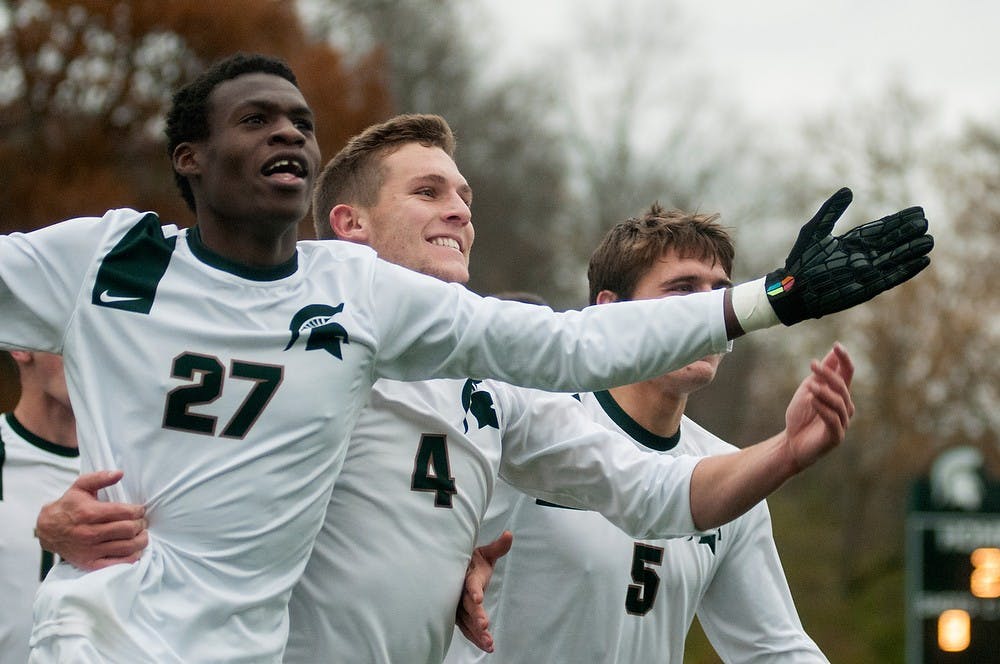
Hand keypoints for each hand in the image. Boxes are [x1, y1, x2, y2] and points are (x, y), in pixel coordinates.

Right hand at [35, 470, 147, 569]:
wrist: (48, 530)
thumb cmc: (68, 506)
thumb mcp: (81, 486)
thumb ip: (100, 477)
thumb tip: (120, 473)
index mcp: (90, 513)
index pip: (126, 513)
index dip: (139, 511)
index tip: (140, 510)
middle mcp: (90, 533)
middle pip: (129, 530)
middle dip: (141, 524)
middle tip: (141, 522)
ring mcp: (90, 550)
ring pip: (127, 547)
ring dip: (141, 540)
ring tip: (141, 534)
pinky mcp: (90, 564)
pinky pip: (119, 563)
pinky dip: (132, 557)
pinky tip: (134, 549)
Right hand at [456, 530, 513, 652]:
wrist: (453, 569)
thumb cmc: (472, 562)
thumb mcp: (485, 553)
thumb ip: (498, 547)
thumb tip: (510, 535)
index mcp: (467, 575)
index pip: (470, 583)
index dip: (474, 590)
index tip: (478, 598)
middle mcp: (459, 592)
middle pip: (467, 605)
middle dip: (476, 616)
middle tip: (485, 626)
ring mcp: (457, 606)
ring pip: (466, 620)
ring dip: (477, 633)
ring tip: (489, 643)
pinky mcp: (458, 616)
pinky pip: (466, 629)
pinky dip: (475, 638)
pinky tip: (487, 647)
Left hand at [766, 188, 932, 324]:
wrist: (792, 290)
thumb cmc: (801, 262)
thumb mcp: (815, 231)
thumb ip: (831, 211)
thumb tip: (848, 190)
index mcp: (853, 243)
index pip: (881, 229)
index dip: (899, 220)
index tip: (918, 211)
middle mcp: (863, 257)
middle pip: (891, 242)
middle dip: (908, 233)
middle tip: (925, 223)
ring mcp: (866, 272)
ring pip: (894, 259)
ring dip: (911, 251)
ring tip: (929, 241)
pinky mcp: (867, 288)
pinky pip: (891, 278)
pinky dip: (907, 270)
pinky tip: (922, 261)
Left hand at [783, 343, 855, 470]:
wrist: (791, 443)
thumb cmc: (801, 416)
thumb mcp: (808, 390)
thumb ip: (820, 375)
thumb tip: (833, 353)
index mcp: (840, 394)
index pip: (847, 373)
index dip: (844, 359)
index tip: (837, 345)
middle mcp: (845, 407)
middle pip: (842, 386)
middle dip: (828, 374)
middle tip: (812, 365)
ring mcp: (842, 422)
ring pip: (839, 403)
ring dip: (825, 392)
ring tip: (810, 386)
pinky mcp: (836, 436)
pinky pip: (833, 420)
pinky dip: (823, 409)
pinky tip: (812, 400)